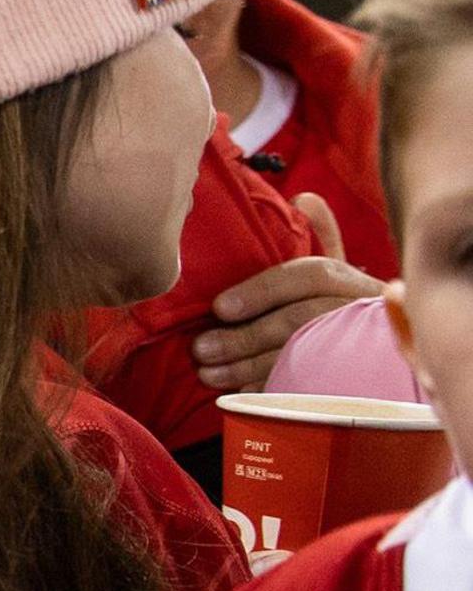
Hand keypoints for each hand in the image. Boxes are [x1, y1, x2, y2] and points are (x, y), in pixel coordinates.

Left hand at [198, 195, 382, 390]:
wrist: (389, 351)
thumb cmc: (345, 304)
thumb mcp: (336, 269)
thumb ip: (318, 234)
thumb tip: (304, 198)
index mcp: (348, 279)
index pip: (310, 275)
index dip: (262, 290)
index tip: (220, 306)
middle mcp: (356, 312)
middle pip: (298, 321)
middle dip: (244, 336)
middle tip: (201, 348)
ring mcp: (357, 350)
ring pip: (298, 357)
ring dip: (245, 367)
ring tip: (207, 372)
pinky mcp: (350, 383)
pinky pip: (306, 390)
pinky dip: (267, 391)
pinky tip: (236, 392)